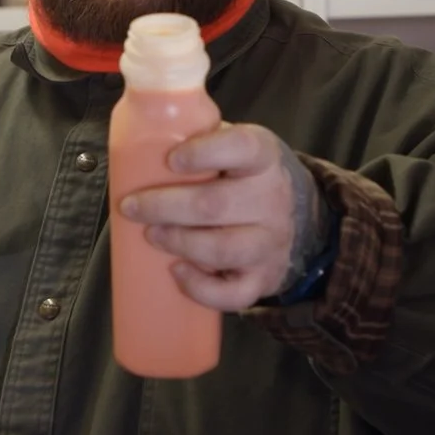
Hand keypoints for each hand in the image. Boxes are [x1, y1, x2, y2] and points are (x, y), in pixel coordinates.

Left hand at [120, 123, 325, 311]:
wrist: (302, 217)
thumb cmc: (249, 177)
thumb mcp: (239, 148)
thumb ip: (203, 141)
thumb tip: (142, 145)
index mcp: (263, 157)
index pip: (241, 147)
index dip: (204, 152)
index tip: (172, 159)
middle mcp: (272, 199)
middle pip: (214, 204)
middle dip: (165, 206)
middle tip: (132, 207)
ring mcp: (270, 242)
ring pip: (220, 249)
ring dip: (178, 242)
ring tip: (151, 235)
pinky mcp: (264, 278)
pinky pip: (233, 294)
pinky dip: (200, 288)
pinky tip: (177, 272)